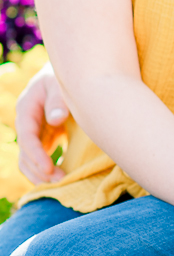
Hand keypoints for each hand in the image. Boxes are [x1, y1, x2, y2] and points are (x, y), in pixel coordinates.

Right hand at [15, 64, 68, 183]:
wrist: (67, 72)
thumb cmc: (64, 76)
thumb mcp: (60, 83)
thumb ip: (58, 100)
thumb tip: (56, 119)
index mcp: (27, 108)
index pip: (27, 137)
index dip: (36, 155)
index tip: (49, 169)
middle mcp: (26, 122)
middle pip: (24, 153)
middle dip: (40, 170)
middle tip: (61, 181)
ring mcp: (34, 130)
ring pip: (29, 159)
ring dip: (41, 174)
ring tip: (62, 183)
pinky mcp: (44, 136)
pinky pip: (40, 157)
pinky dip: (47, 169)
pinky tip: (62, 177)